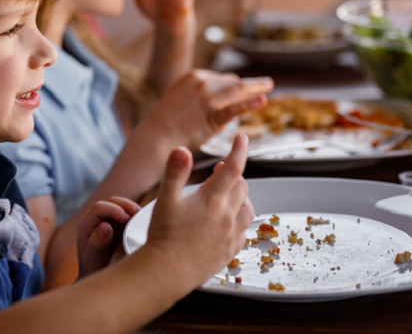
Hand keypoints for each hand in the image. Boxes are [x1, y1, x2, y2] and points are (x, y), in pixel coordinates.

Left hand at [77, 196, 140, 277]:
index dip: (113, 209)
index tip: (126, 217)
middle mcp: (99, 221)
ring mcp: (112, 223)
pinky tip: (145, 222)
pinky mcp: (122, 228)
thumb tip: (105, 226)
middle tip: (138, 213)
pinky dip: (138, 217)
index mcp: (87, 225)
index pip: (99, 208)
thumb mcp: (91, 259)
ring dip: (134, 210)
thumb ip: (96, 243)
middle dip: (125, 205)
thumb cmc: (92, 270)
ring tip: (143, 217)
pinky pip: (131, 217)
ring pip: (123, 207)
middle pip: (112, 202)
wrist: (98, 278)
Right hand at [136, 70, 272, 150]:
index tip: (243, 87)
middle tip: (264, 83)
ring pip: (237, 90)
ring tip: (268, 86)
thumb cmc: (164, 125)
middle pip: (232, 82)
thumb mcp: (180, 101)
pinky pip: (234, 108)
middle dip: (248, 84)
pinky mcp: (211, 114)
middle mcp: (201, 82)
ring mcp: (207, 97)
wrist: (155, 138)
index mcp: (192, 76)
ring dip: (256, 87)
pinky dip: (250, 104)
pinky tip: (262, 101)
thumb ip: (198, 99)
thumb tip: (216, 104)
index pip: (221, 78)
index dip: (233, 85)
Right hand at [145, 135, 253, 289]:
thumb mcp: (165, 199)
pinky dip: (239, 222)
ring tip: (228, 195)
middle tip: (219, 172)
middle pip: (241, 186)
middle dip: (233, 174)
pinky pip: (243, 232)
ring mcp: (230, 235)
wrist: (166, 272)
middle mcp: (226, 216)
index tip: (242, 138)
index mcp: (212, 200)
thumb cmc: (163, 235)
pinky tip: (228, 223)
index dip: (239, 150)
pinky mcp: (230, 251)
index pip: (232, 167)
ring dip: (241, 197)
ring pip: (248, 209)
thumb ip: (175, 172)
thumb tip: (181, 149)